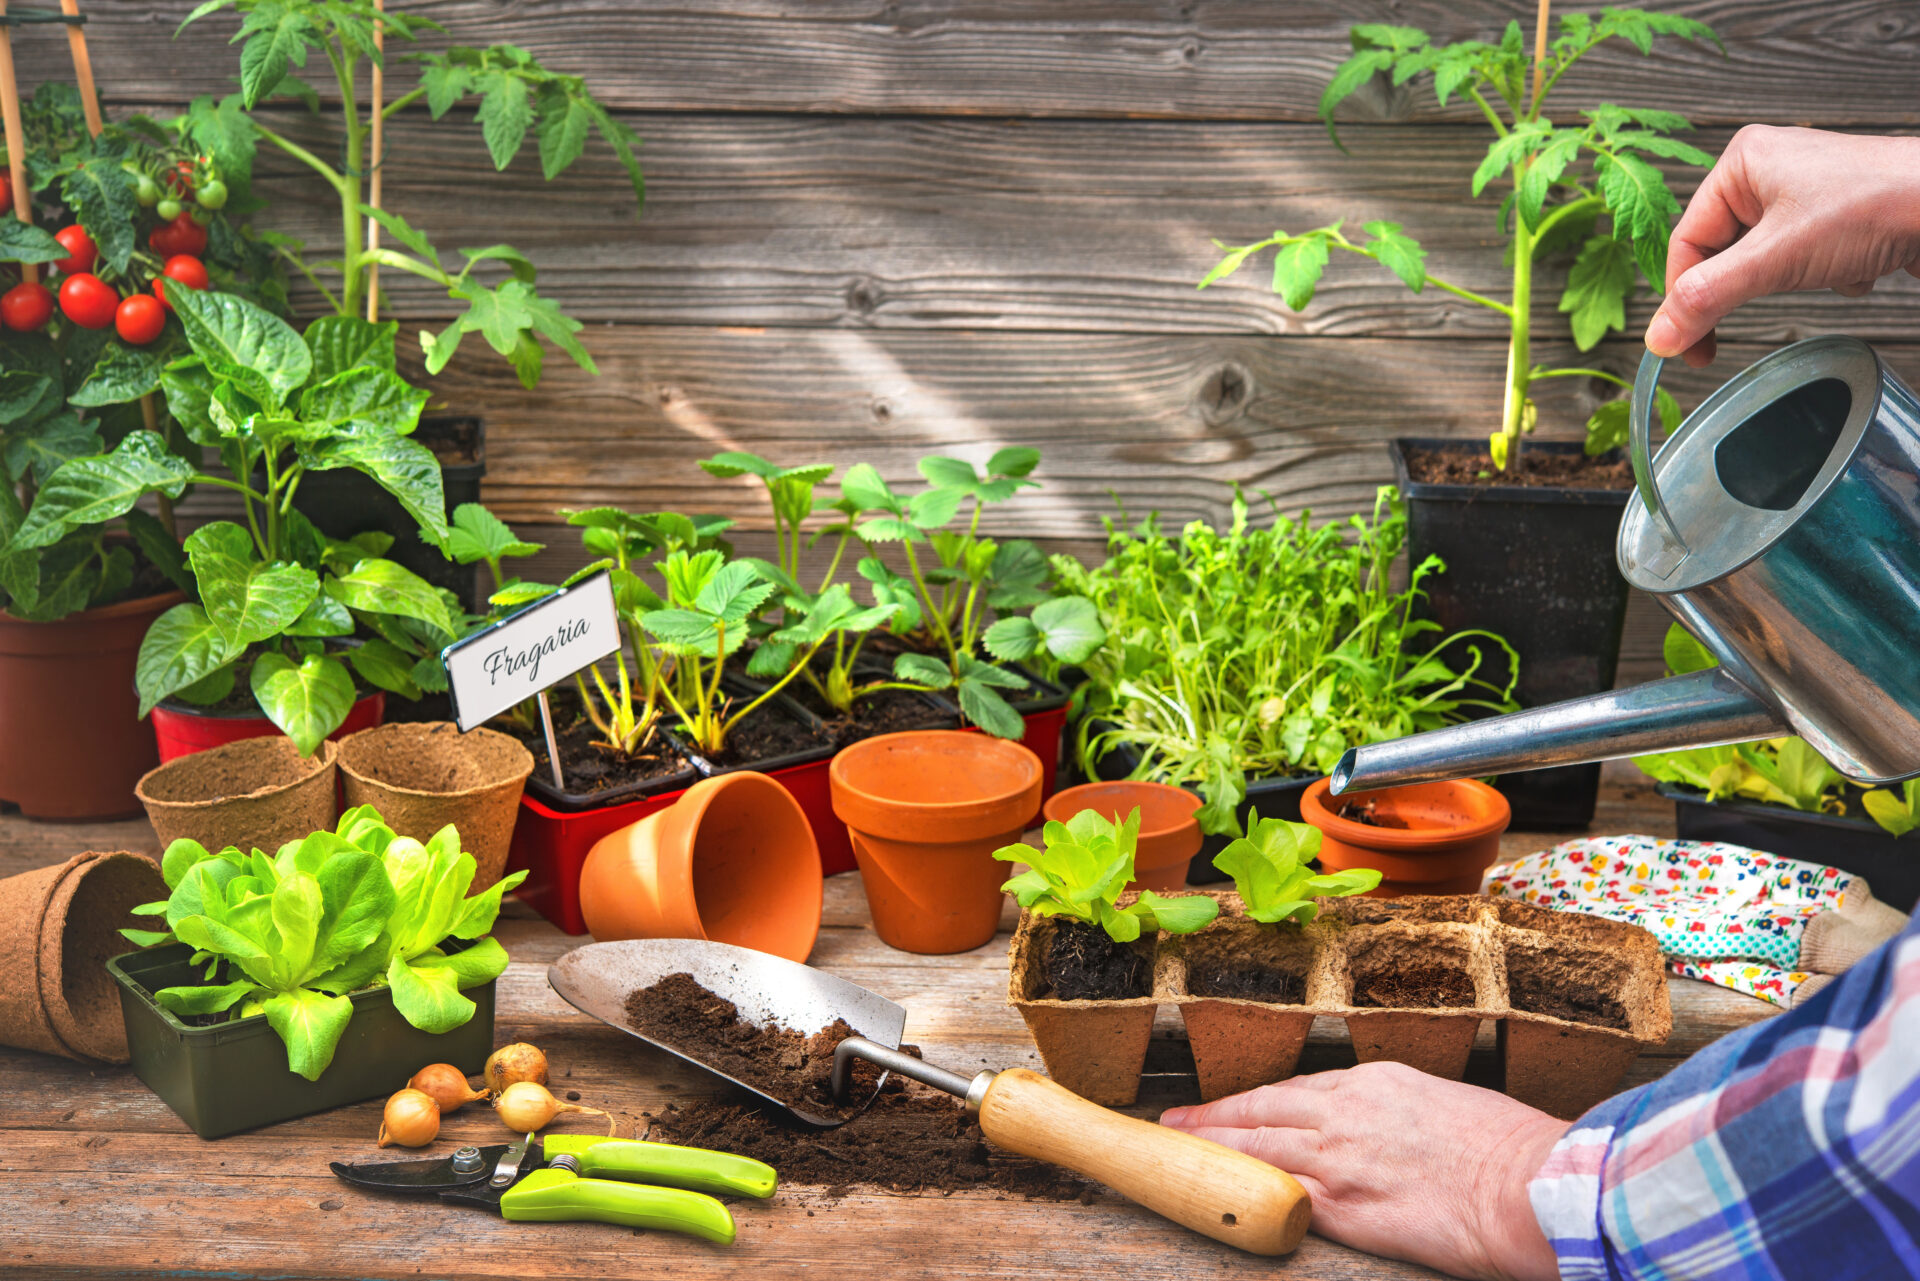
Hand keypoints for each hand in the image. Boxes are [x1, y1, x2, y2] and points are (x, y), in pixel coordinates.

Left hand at [1160, 1061, 1565, 1280]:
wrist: (1528, 1184)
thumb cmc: (1506, 1147)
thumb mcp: (1442, 1101)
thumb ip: (1396, 1111)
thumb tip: (1379, 1130)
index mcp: (1373, 1082)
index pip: (1294, 1089)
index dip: (1253, 1101)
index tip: (1228, 1107)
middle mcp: (1346, 1112)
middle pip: (1260, 1111)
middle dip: (1213, 1118)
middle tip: (1175, 1123)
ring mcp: (1340, 1159)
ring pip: (1257, 1147)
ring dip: (1211, 1150)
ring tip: (1177, 1152)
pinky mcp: (1345, 1206)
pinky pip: (1280, 1196)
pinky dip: (1244, 1192)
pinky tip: (1220, 1196)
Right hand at [1647, 126, 1919, 366]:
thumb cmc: (1876, 205)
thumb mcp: (1776, 258)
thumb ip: (1708, 299)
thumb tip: (1658, 336)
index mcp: (1741, 162)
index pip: (1686, 242)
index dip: (1682, 297)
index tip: (1686, 344)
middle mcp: (1768, 171)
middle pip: (1724, 253)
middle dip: (1752, 283)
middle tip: (1750, 317)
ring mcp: (1804, 192)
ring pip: (1765, 260)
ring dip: (1793, 279)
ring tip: (1826, 268)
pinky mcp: (1835, 213)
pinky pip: (1802, 259)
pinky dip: (1823, 274)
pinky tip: (1853, 265)